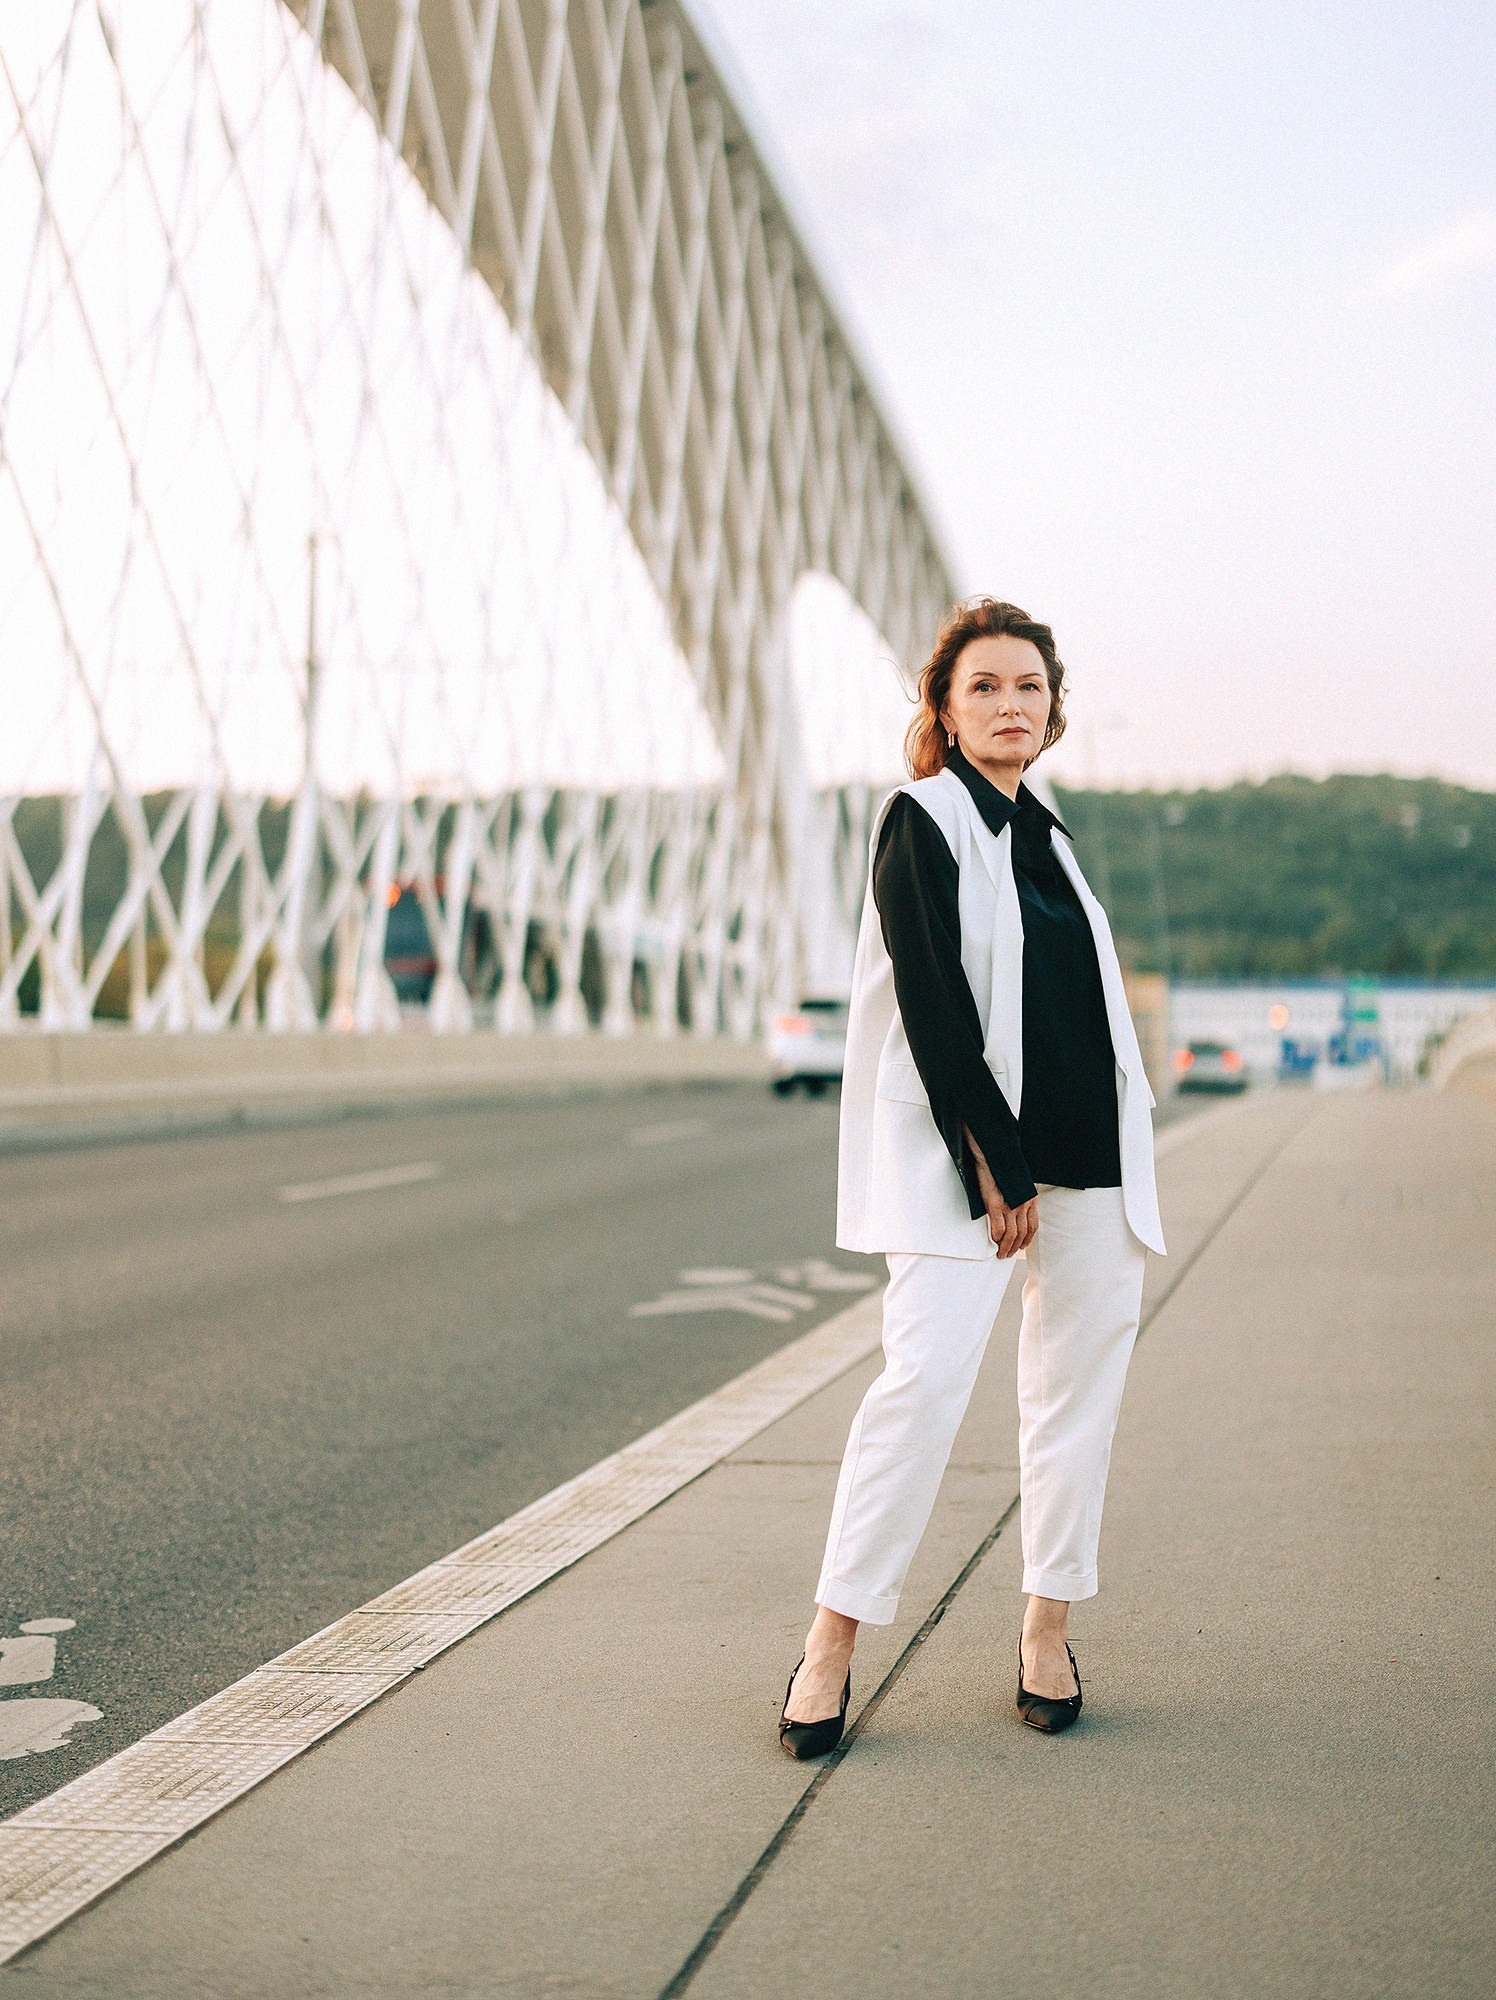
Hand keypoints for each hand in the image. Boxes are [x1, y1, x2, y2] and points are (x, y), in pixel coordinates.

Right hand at [965, 1130, 1037, 1258]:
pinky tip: (994, 1240)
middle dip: (1016, 1247)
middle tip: (1008, 1254)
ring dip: (1006, 1246)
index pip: (1033, 1225)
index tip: (1022, 1246)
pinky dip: (996, 1237)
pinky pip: (998, 1227)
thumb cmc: (1002, 1167)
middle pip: (1022, 1233)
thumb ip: (1018, 1198)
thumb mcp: (1017, 1184)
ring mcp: (1010, 1205)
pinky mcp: (995, 1204)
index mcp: (1029, 1198)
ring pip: (1011, 1234)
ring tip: (1001, 1253)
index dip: (1028, 1239)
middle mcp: (1023, 1203)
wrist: (992, 1154)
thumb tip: (1013, 1210)